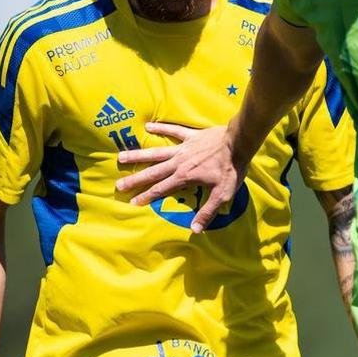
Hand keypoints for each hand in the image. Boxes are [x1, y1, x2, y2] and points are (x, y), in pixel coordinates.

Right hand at [115, 122, 243, 233]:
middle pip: (153, 172)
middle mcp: (179, 163)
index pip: (161, 190)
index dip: (146, 197)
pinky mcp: (190, 136)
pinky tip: (148, 126)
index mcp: (184, 178)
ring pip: (156, 152)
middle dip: (135, 179)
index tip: (132, 202)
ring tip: (121, 156)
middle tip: (118, 184)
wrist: (239, 142)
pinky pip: (173, 131)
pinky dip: (160, 128)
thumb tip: (195, 230)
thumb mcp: (222, 194)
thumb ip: (208, 212)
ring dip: (139, 155)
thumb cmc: (231, 169)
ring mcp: (183, 148)